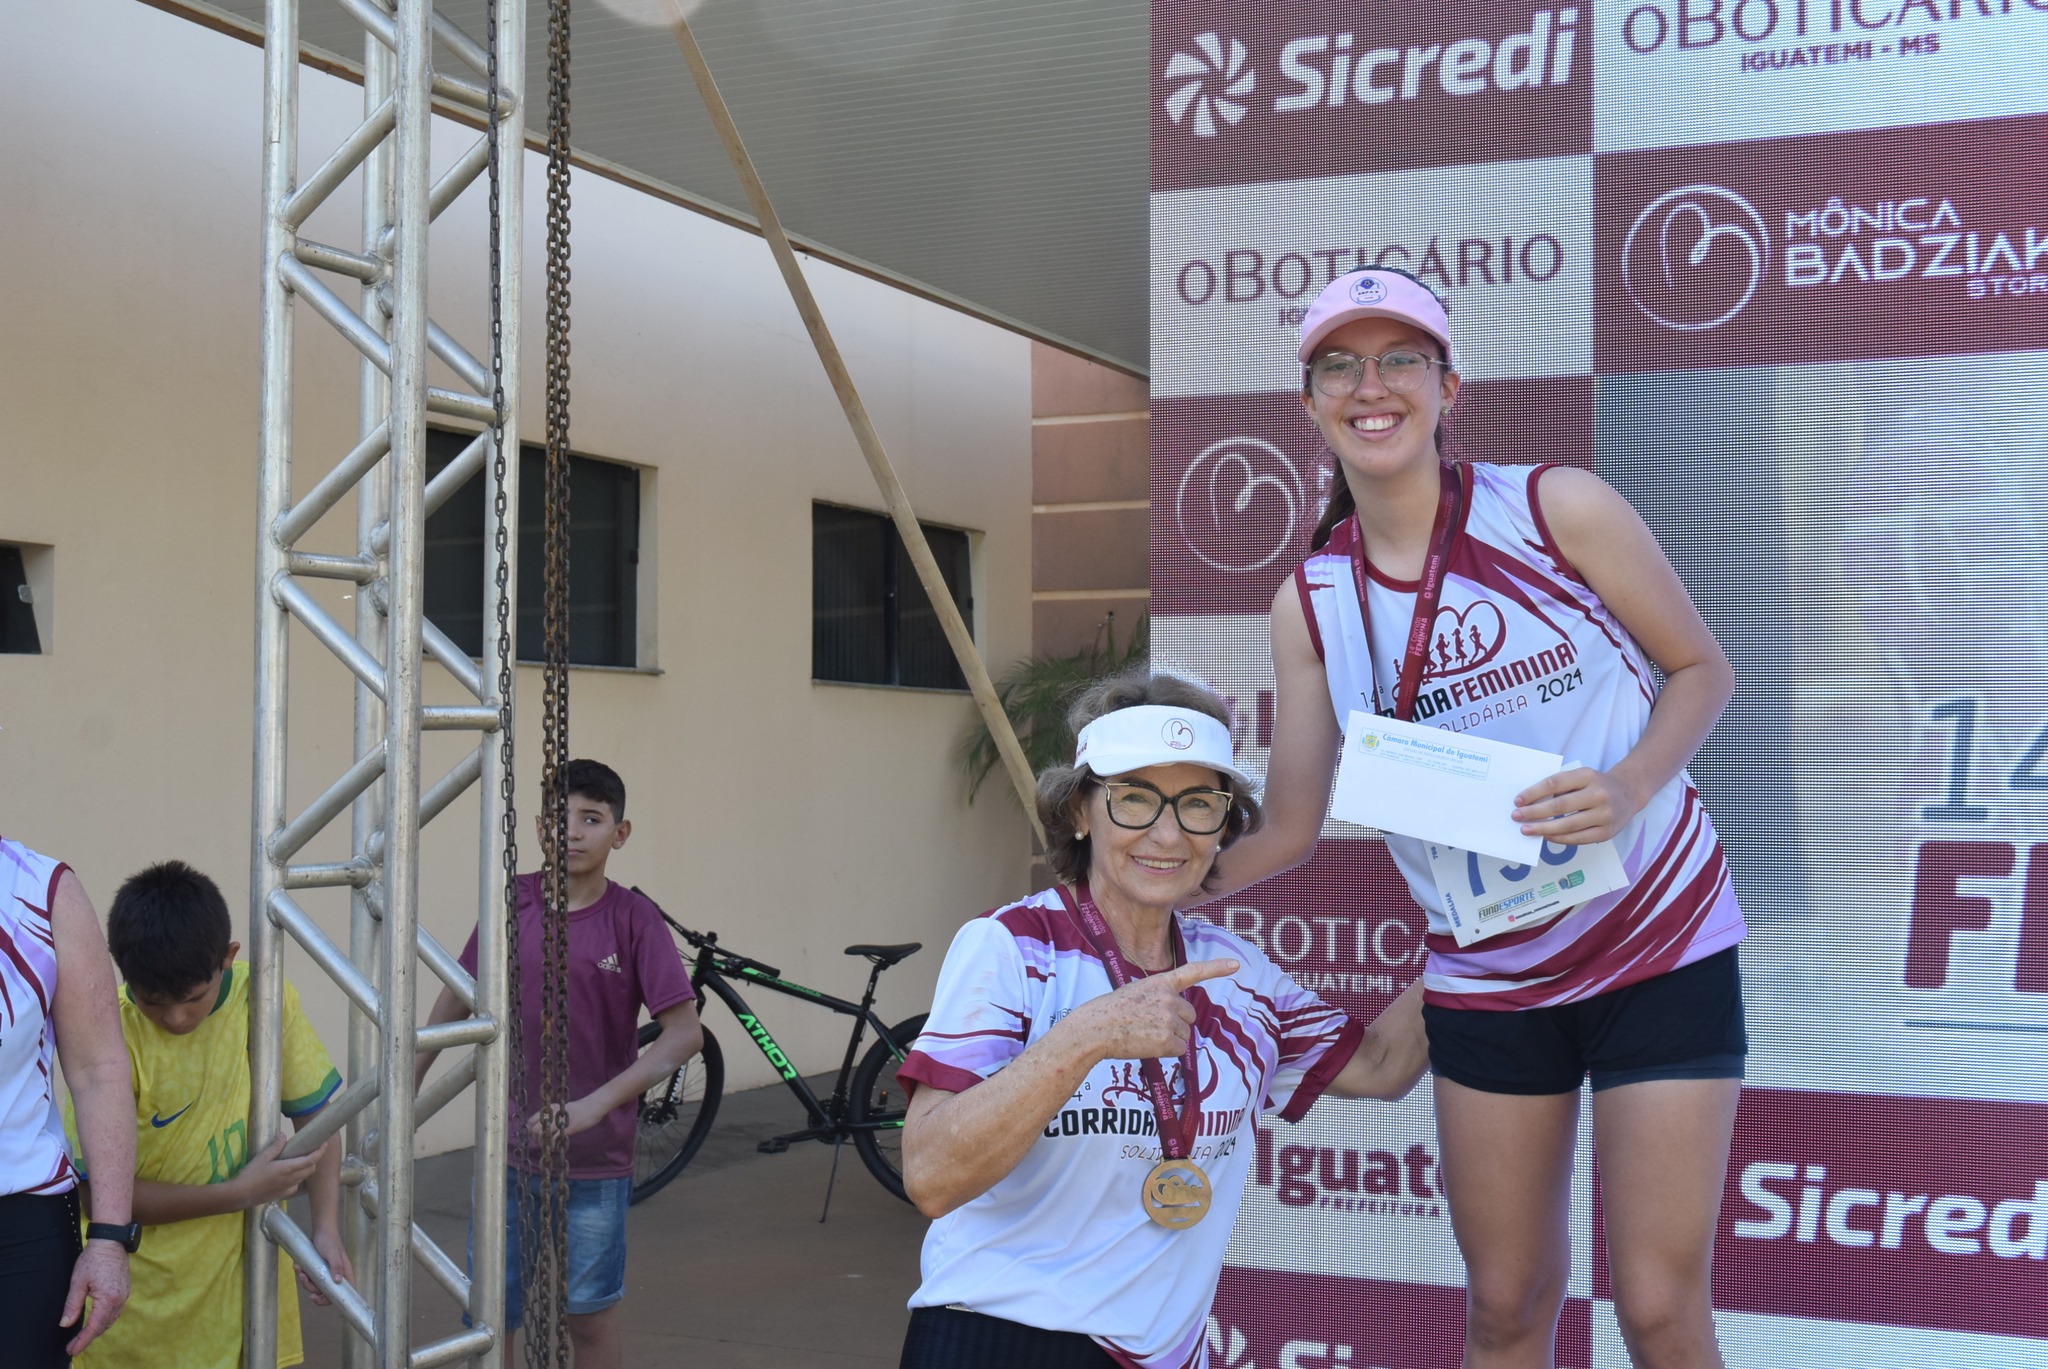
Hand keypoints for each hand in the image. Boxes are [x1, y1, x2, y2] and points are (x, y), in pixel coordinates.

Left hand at [62, 1240, 128, 1354]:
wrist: (111, 1241)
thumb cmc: (93, 1259)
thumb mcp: (77, 1282)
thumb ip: (72, 1305)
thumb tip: (65, 1324)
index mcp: (108, 1299)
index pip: (94, 1326)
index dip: (82, 1341)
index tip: (72, 1350)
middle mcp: (119, 1299)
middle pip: (104, 1326)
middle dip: (88, 1338)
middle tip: (73, 1347)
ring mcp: (124, 1295)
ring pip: (111, 1320)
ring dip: (97, 1330)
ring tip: (83, 1337)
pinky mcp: (125, 1291)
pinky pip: (115, 1312)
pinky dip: (105, 1320)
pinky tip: (97, 1321)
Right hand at [231, 1132, 320, 1206]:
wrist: (240, 1195)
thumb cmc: (250, 1175)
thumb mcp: (262, 1157)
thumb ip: (275, 1146)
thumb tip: (283, 1135)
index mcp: (288, 1168)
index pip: (310, 1160)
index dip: (320, 1152)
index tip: (324, 1144)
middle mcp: (291, 1179)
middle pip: (310, 1169)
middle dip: (314, 1160)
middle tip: (311, 1151)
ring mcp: (287, 1189)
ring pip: (304, 1178)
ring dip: (306, 1169)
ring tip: (300, 1161)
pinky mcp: (281, 1195)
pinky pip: (295, 1186)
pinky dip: (297, 1179)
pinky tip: (289, 1176)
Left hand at [297, 1224, 355, 1306]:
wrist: (321, 1229)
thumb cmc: (330, 1240)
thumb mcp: (333, 1253)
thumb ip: (336, 1266)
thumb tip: (338, 1281)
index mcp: (344, 1272)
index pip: (345, 1292)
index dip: (334, 1299)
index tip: (320, 1298)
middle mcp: (336, 1275)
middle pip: (326, 1292)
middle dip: (313, 1290)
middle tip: (305, 1282)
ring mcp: (326, 1273)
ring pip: (315, 1286)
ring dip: (305, 1281)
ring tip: (300, 1272)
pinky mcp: (317, 1270)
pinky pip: (310, 1278)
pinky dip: (302, 1274)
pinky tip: (298, 1267)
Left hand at [525, 1095, 606, 1141]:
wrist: (593, 1107)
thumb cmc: (579, 1109)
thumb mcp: (562, 1109)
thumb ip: (553, 1116)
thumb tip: (542, 1126)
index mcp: (550, 1108)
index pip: (531, 1120)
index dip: (530, 1130)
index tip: (535, 1136)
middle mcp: (552, 1114)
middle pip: (534, 1129)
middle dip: (536, 1138)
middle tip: (542, 1142)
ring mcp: (558, 1121)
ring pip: (541, 1134)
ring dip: (543, 1143)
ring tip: (548, 1145)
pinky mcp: (566, 1128)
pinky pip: (553, 1139)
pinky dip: (552, 1146)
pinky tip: (555, 1148)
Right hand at [1067, 958, 1238, 1061]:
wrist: (1095, 1029)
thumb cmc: (1111, 1012)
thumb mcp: (1136, 993)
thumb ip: (1160, 998)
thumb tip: (1180, 1018)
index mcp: (1160, 983)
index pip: (1193, 971)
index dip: (1216, 967)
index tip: (1236, 964)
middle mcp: (1169, 998)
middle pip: (1189, 1016)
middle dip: (1176, 1024)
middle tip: (1148, 1025)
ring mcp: (1168, 1019)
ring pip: (1184, 1035)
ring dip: (1168, 1038)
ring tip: (1142, 1034)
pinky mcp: (1166, 1040)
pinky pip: (1179, 1049)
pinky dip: (1165, 1051)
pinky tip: (1146, 1045)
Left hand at [1513, 767, 1641, 844]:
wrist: (1629, 793)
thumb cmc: (1595, 785)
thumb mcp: (1581, 777)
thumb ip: (1560, 787)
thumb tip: (1530, 803)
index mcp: (1588, 776)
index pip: (1555, 783)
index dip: (1534, 792)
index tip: (1518, 800)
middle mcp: (1598, 794)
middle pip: (1560, 806)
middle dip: (1534, 812)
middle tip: (1516, 817)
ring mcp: (1605, 815)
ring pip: (1568, 825)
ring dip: (1543, 829)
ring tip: (1527, 830)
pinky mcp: (1607, 832)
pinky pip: (1578, 838)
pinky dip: (1560, 838)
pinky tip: (1546, 836)